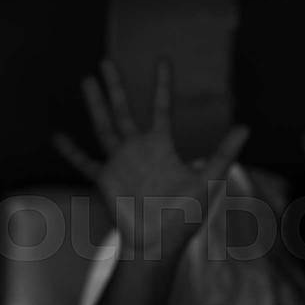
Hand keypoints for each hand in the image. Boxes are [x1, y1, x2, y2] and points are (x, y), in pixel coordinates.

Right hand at [55, 59, 247, 254]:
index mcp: (160, 146)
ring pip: (103, 126)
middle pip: (123, 111)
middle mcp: (137, 150)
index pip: (160, 108)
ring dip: (95, 105)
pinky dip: (71, 151)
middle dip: (116, 87)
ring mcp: (119, 163)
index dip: (162, 85)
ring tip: (86, 80)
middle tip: (106, 62)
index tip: (162, 60)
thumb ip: (223, 153)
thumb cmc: (184, 217)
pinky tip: (58, 136)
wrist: (157, 243)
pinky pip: (84, 162)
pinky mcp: (104, 179)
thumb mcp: (208, 181)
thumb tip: (246, 127)